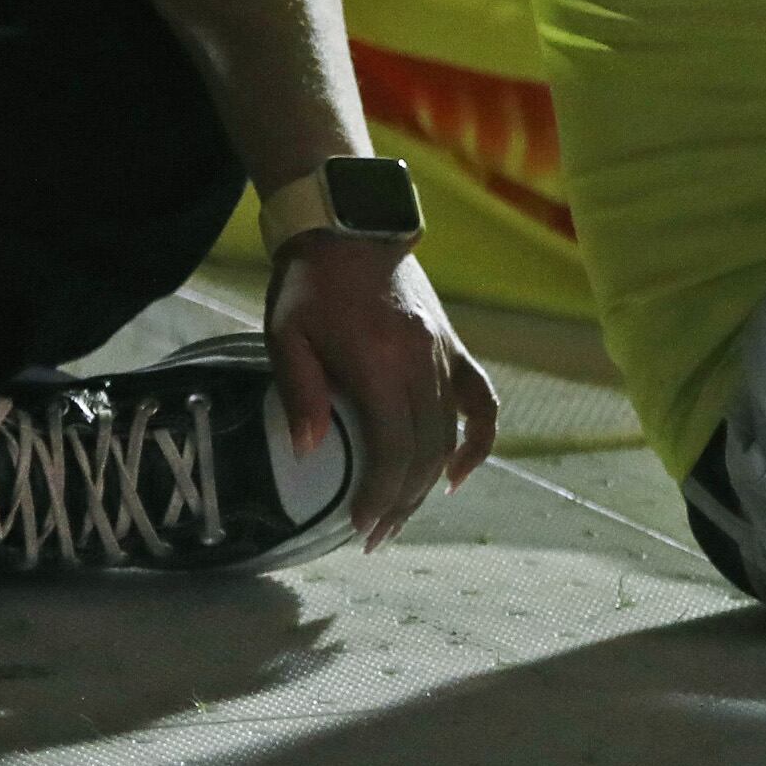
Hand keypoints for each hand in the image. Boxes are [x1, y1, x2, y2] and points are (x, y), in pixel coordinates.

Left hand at [264, 236, 499, 548]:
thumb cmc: (310, 285)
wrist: (352, 229)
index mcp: (379, 361)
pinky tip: (459, 475)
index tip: (359, 528)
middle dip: (401, 501)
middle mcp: (420, 362)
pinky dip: (477, 442)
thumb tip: (310, 452)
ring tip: (400, 516)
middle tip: (374, 536)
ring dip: (428, 484)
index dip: (379, 494)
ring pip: (448, 435)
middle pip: (424, 451)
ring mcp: (442, 354)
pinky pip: (480, 401)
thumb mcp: (286, 334)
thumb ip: (300, 393)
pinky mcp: (453, 347)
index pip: (391, 446)